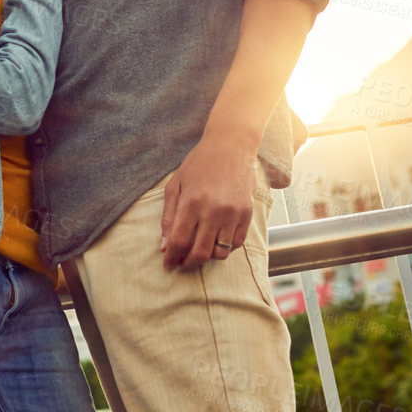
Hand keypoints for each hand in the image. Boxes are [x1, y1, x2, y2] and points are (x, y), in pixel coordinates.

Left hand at [159, 133, 255, 270]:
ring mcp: (233, 213)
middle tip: (182, 264)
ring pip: (219, 253)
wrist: (231, 146)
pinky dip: (225, 249)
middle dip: (187, 264)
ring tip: (199, 252)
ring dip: (207, 258)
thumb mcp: (176, 185)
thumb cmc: (199, 164)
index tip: (168, 264)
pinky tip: (216, 242)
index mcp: (192, 202)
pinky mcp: (247, 213)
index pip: (179, 241)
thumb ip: (168, 216)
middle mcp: (213, 210)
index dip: (171, 258)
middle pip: (200, 253)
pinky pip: (236, 244)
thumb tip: (163, 246)